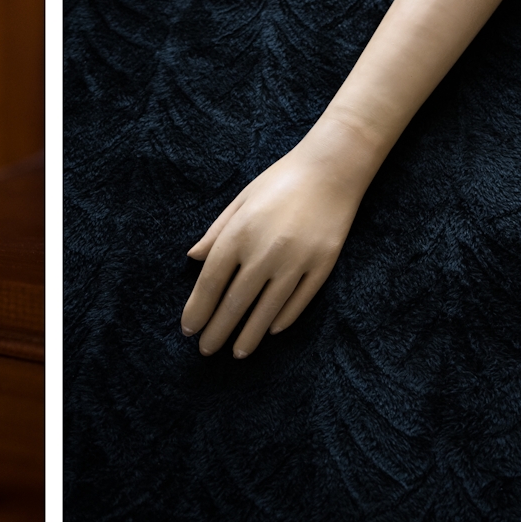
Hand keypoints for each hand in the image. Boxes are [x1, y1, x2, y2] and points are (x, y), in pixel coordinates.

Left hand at [181, 130, 370, 357]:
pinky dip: (283, 319)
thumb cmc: (279, 181)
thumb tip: (193, 259)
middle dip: (217, 330)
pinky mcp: (322, 265)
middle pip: (235, 302)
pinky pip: (299, 301)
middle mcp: (265, 252)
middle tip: (205, 350)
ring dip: (248, 335)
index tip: (188, 329)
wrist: (332, 168)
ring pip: (267, 310)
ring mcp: (296, 261)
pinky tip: (270, 332)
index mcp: (239, 233)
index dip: (198, 309)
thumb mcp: (240, 200)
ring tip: (236, 353)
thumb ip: (216, 232)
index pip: (211, 283)